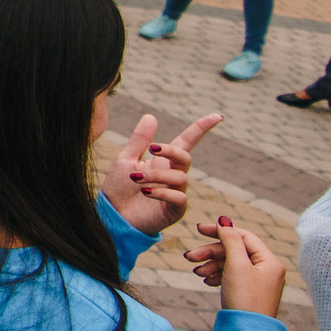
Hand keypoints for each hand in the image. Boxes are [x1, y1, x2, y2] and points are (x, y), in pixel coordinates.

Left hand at [100, 110, 213, 234]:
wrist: (112, 215)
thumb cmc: (118, 189)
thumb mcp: (126, 160)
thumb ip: (139, 140)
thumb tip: (151, 115)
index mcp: (163, 161)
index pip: (187, 141)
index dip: (202, 128)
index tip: (218, 116)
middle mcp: (173, 175)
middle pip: (185, 156)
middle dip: (171, 150)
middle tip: (152, 148)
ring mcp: (177, 192)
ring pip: (180, 177)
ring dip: (157, 175)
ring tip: (135, 178)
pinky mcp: (175, 210)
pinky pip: (179, 197)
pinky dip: (163, 192)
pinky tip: (146, 192)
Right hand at [185, 218, 285, 317]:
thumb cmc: (244, 300)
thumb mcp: (236, 265)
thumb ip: (230, 240)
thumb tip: (225, 219)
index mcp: (269, 261)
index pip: (243, 236)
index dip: (220, 231)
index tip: (198, 230)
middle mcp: (267, 270)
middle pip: (235, 251)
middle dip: (211, 252)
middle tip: (190, 257)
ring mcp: (259, 283)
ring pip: (232, 265)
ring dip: (212, 265)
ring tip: (197, 273)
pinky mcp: (250, 294)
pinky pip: (233, 277)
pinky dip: (218, 276)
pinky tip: (207, 281)